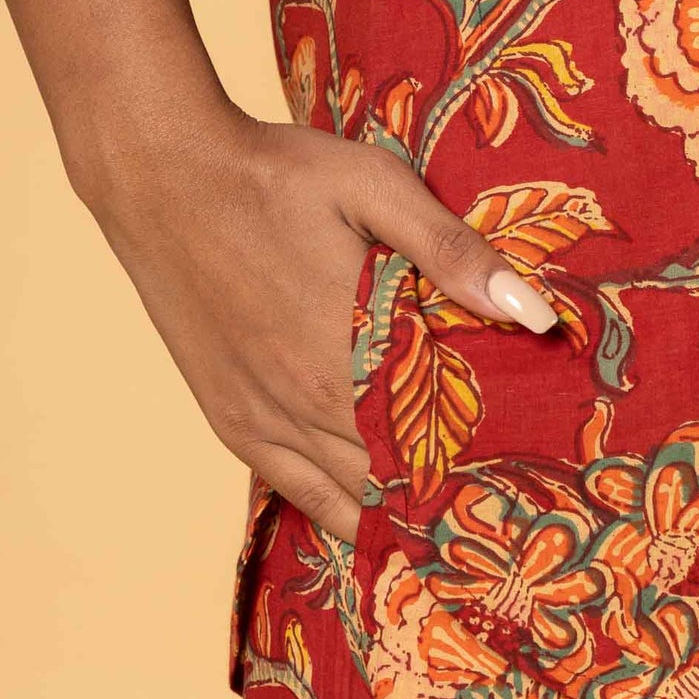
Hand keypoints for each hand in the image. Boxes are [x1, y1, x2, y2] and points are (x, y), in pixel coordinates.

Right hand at [81, 105, 557, 540]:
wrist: (162, 177)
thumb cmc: (275, 175)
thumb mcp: (373, 188)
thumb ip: (453, 252)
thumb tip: (536, 313)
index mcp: (350, 352)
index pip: (439, 442)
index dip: (489, 466)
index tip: (535, 479)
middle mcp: (305, 404)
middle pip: (400, 480)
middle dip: (456, 491)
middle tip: (511, 503)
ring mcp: (262, 420)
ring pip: (349, 499)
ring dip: (401, 509)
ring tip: (457, 524)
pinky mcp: (230, 421)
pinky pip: (295, 494)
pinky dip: (340, 513)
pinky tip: (374, 521)